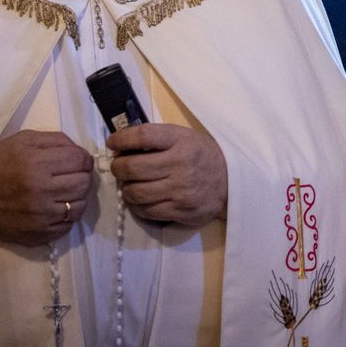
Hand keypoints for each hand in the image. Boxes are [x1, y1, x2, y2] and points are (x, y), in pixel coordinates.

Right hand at [0, 130, 94, 244]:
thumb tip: (81, 152)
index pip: (81, 161)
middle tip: (70, 176)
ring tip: (63, 192)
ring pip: (80, 206)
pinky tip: (55, 207)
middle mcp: (41, 191)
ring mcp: (40, 216)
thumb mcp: (23, 141)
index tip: (75, 161)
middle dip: (82, 176)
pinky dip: (66, 216)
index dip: (82, 159)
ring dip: (76, 197)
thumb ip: (56, 140)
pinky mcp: (38, 234)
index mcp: (37, 164)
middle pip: (84, 183)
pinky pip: (68, 225)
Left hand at [108, 123, 227, 226]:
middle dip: (118, 167)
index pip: (143, 135)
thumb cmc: (203, 156)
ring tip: (131, 184)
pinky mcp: (180, 211)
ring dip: (126, 188)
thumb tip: (120, 147)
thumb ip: (158, 139)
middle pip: (132, 167)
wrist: (233, 182)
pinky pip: (145, 211)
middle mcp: (181, 164)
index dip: (121, 139)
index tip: (112, 142)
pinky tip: (142, 198)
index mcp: (182, 141)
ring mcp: (180, 190)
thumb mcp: (186, 138)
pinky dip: (138, 205)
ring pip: (135, 192)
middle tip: (119, 167)